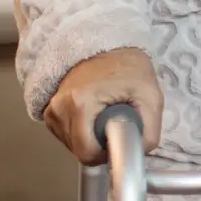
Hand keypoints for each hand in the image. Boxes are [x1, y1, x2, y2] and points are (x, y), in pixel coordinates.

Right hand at [43, 47, 164, 165]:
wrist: (105, 47)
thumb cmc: (128, 68)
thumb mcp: (151, 96)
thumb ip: (149, 131)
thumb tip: (140, 154)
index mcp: (80, 103)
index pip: (88, 153)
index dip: (108, 151)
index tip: (119, 137)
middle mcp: (59, 108)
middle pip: (80, 151)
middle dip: (101, 144)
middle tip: (115, 123)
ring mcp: (51, 110)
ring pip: (73, 145)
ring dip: (92, 138)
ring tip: (104, 114)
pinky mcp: (49, 113)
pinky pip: (67, 136)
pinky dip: (82, 132)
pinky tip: (93, 115)